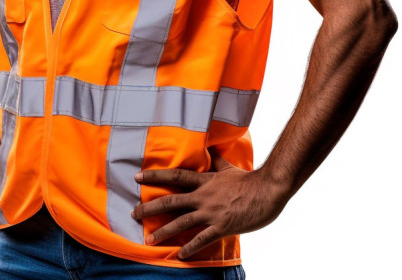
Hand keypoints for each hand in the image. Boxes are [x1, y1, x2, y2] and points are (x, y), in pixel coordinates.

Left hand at [131, 151, 288, 259]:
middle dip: (150, 207)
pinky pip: (201, 239)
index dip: (155, 176)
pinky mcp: (221, 227)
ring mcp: (211, 213)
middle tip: (134, 213)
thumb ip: (216, 159)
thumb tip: (209, 146)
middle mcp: (203, 196)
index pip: (175, 177)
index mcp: (205, 181)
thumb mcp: (229, 167)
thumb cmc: (249, 179)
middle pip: (171, 201)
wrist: (267, 191)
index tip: (138, 177)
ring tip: (149, 239)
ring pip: (181, 222)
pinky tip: (179, 255)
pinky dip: (189, 248)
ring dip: (164, 231)